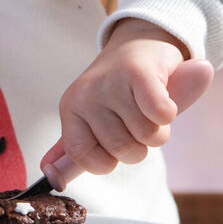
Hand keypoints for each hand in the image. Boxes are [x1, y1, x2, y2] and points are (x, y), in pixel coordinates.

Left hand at [41, 19, 213, 189]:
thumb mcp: (90, 120)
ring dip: (158, 130)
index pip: (81, 156)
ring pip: (148, 136)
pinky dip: (169, 113)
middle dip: (139, 147)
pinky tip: (162, 98)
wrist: (140, 43)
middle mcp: (86, 95)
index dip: (105, 161)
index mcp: (71, 109)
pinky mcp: (139, 72)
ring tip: (148, 109)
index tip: (112, 147)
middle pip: (121, 150)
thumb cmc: (116, 90)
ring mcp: (112, 83)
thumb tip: (53, 180)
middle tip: (136, 120)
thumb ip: (74, 153)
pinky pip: (161, 115)